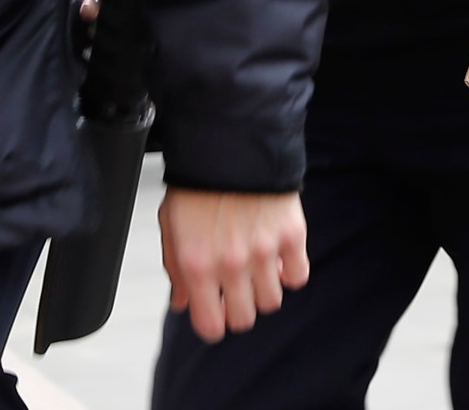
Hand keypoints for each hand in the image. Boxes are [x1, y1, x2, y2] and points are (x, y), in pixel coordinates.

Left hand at [157, 189, 308, 342]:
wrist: (229, 142)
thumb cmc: (198, 182)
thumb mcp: (171, 225)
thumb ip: (176, 269)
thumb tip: (182, 303)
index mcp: (196, 264)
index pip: (210, 325)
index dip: (212, 324)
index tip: (215, 314)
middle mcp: (230, 264)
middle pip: (244, 319)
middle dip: (238, 309)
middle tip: (236, 290)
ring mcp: (264, 251)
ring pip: (271, 302)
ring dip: (263, 290)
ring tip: (256, 269)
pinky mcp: (291, 235)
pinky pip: (297, 276)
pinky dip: (289, 272)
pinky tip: (277, 257)